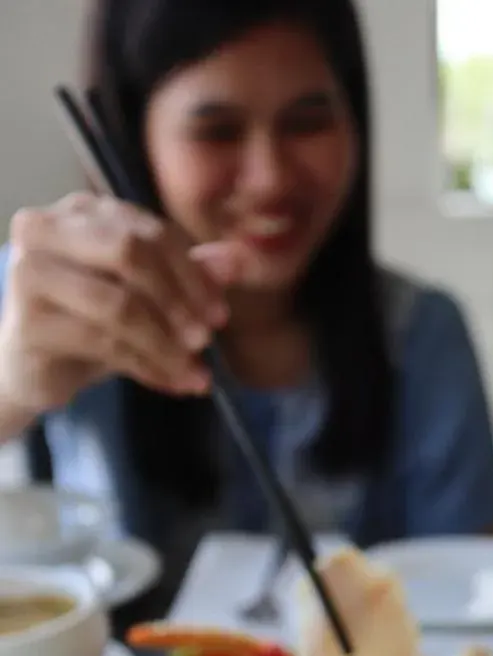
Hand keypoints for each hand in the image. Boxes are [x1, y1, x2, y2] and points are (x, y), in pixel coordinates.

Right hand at [0, 192, 246, 416]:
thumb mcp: (144, 295)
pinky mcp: (29, 321)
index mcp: (81, 211)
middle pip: (131, 253)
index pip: (149, 231)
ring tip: (195, 372)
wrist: (31, 368)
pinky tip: (172, 384)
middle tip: (206, 339)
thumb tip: (240, 258)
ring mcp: (31, 272)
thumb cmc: (88, 323)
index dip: (192, 273)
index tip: (221, 314)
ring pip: (120, 304)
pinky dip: (148, 367)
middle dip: (179, 300)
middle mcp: (47, 229)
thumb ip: (187, 272)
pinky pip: (104, 343)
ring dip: (167, 345)